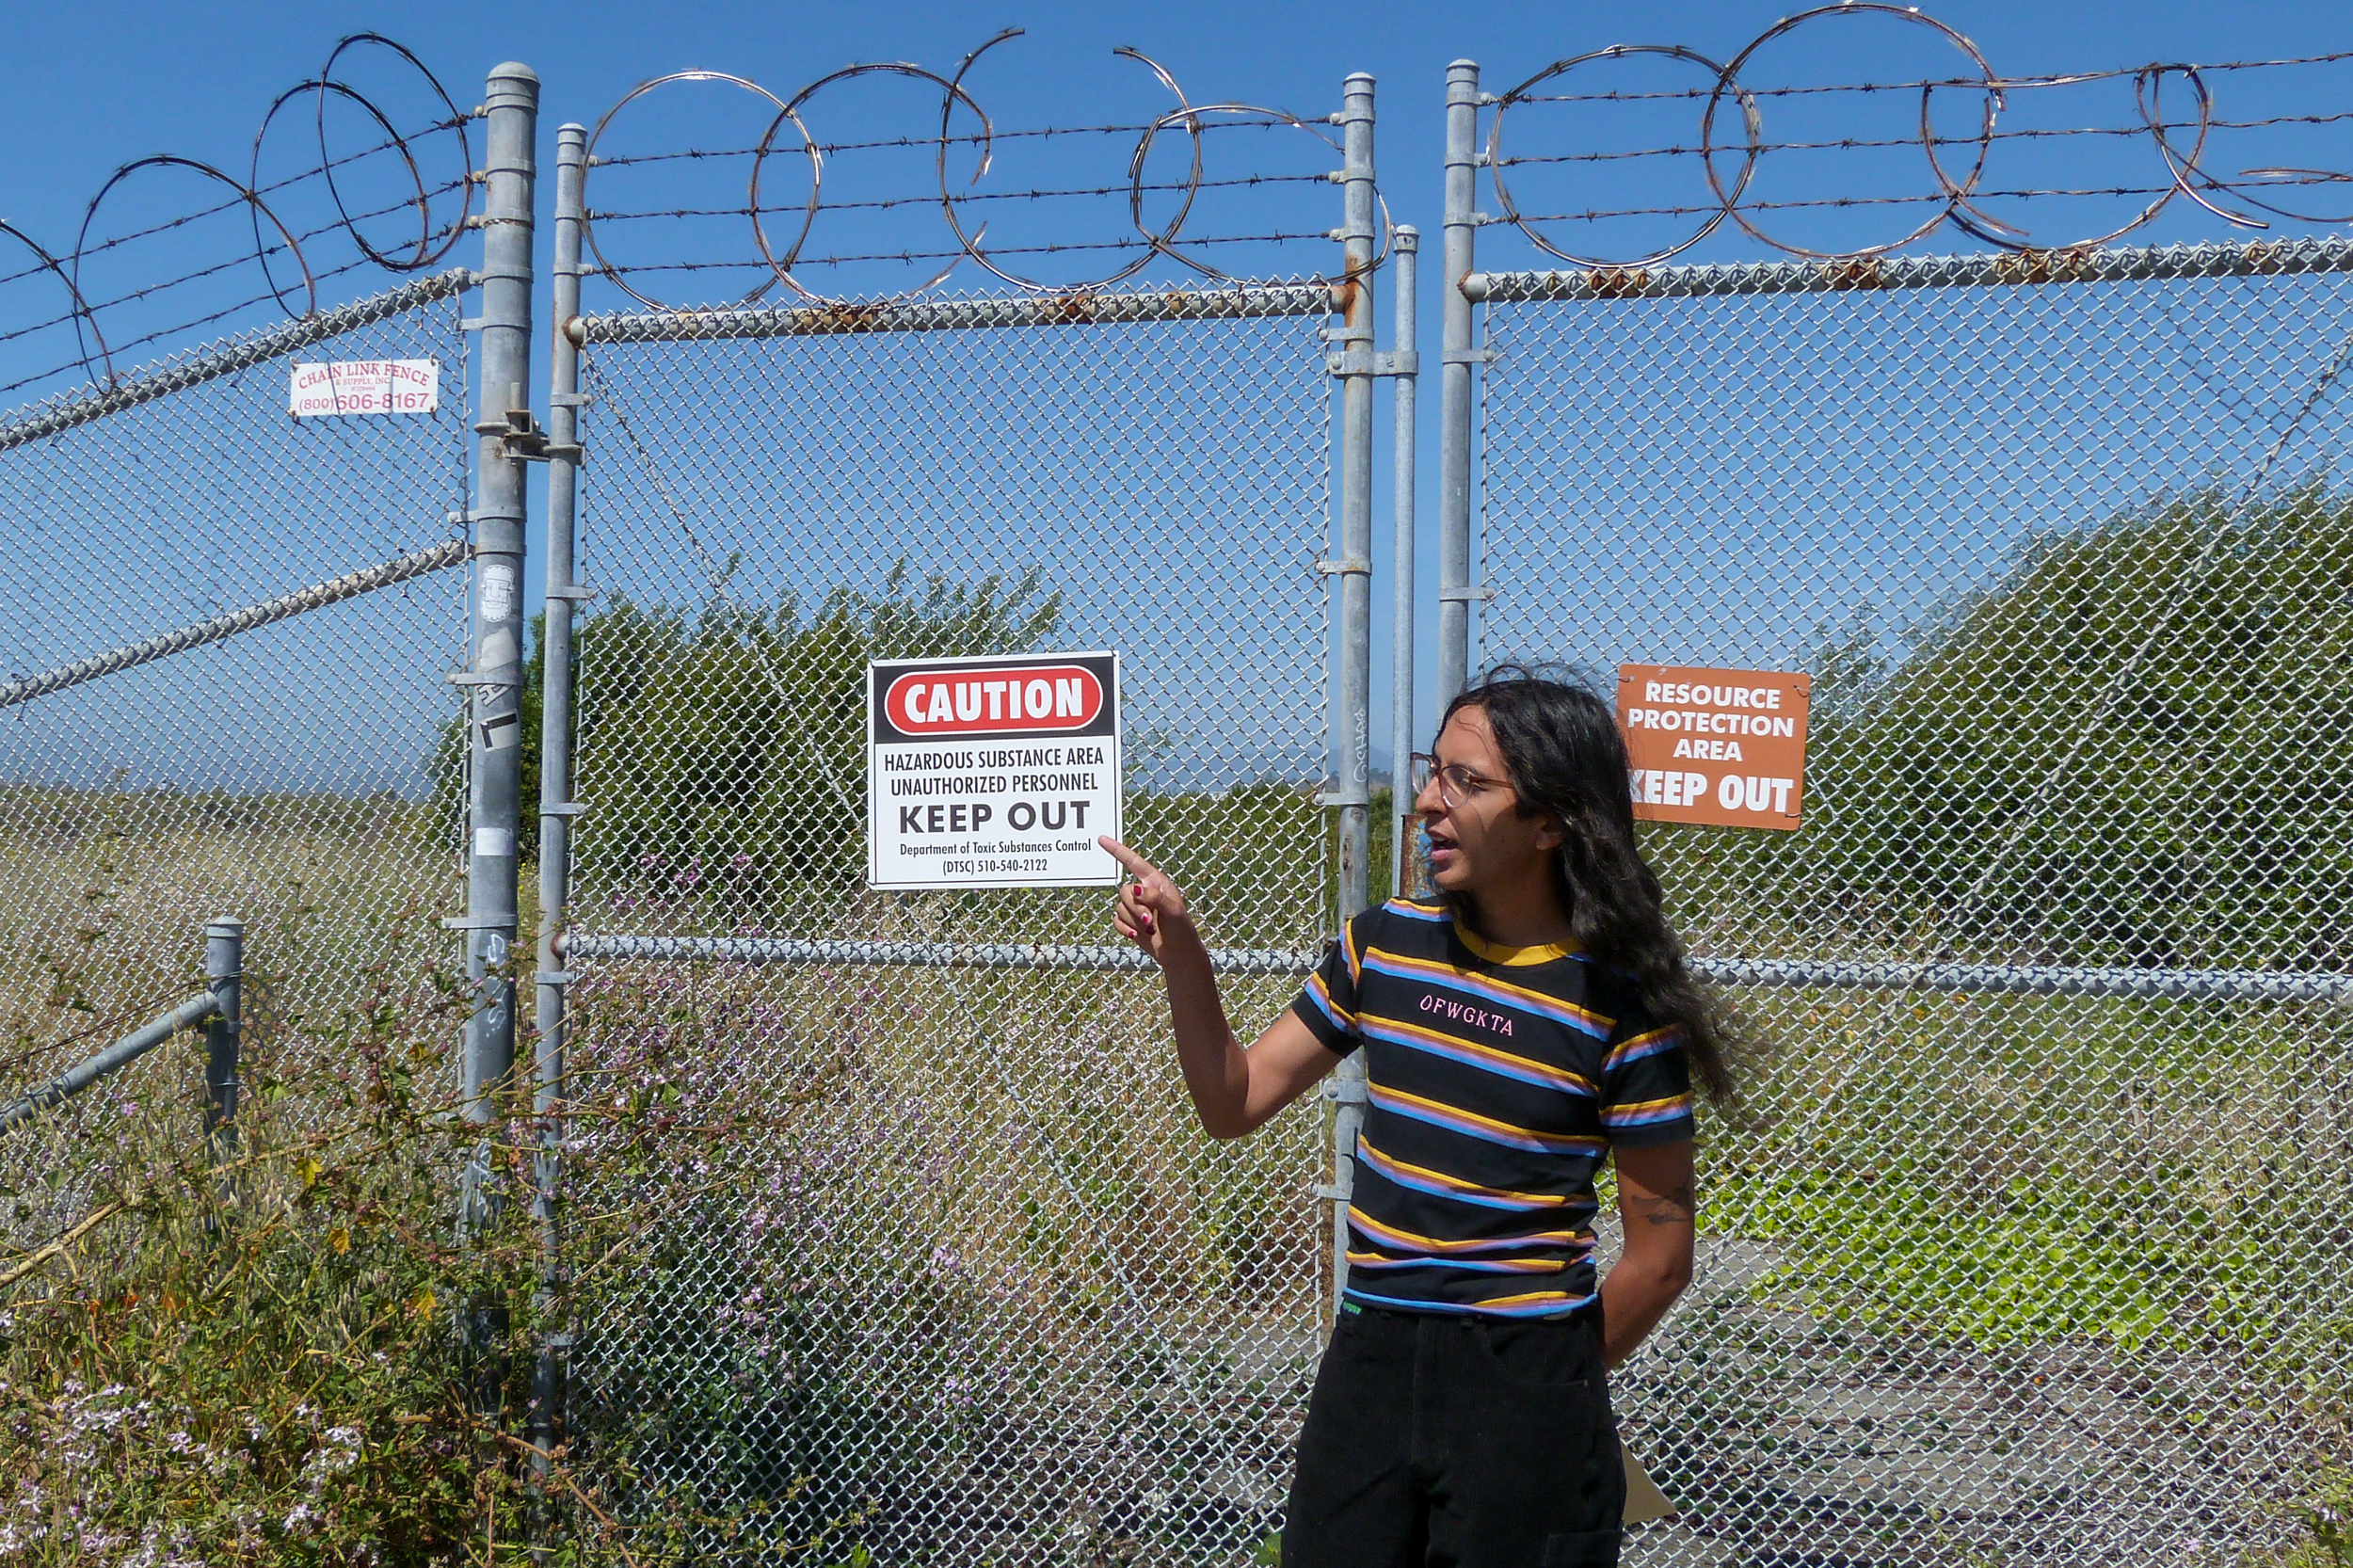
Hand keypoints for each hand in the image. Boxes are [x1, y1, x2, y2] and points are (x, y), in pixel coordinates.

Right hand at [1100, 836, 1202, 966]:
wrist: (1178, 954)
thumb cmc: (1181, 929)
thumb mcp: (1173, 910)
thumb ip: (1154, 897)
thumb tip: (1134, 889)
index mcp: (1155, 882)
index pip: (1133, 862)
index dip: (1117, 850)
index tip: (1102, 839)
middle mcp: (1143, 892)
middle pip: (1123, 891)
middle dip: (1135, 908)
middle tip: (1151, 921)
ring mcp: (1136, 907)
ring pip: (1119, 907)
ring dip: (1133, 921)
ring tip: (1150, 930)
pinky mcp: (1129, 922)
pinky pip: (1116, 920)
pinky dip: (1125, 929)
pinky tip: (1136, 935)